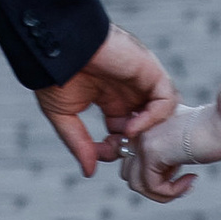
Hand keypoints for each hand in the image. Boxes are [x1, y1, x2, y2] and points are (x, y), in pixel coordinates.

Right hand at [35, 25, 176, 175]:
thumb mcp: (64, 116)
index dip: (115, 148)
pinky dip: (153, 117)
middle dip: (137, 144)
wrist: (57, 47)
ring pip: (162, 114)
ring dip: (148, 132)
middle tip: (122, 153)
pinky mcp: (150, 71)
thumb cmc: (54, 75)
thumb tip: (89, 172)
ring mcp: (141, 81)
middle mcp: (129, 91)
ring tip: (127, 140)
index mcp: (110, 99)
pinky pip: (166, 100)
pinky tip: (131, 126)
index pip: (123, 131)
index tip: (100, 153)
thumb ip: (79, 144)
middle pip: (147, 124)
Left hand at [120, 96, 220, 201]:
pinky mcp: (151, 151)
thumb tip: (153, 184)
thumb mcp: (181, 142)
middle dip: (156, 187)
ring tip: (186, 185)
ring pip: (136, 185)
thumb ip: (164, 156)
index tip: (181, 175)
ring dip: (163, 193)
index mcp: (142, 129)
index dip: (155, 177)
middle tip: (183, 182)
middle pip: (130, 176)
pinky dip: (172, 191)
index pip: (132, 165)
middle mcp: (137, 133)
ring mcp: (142, 141)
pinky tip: (191, 180)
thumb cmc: (211, 132)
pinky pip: (152, 186)